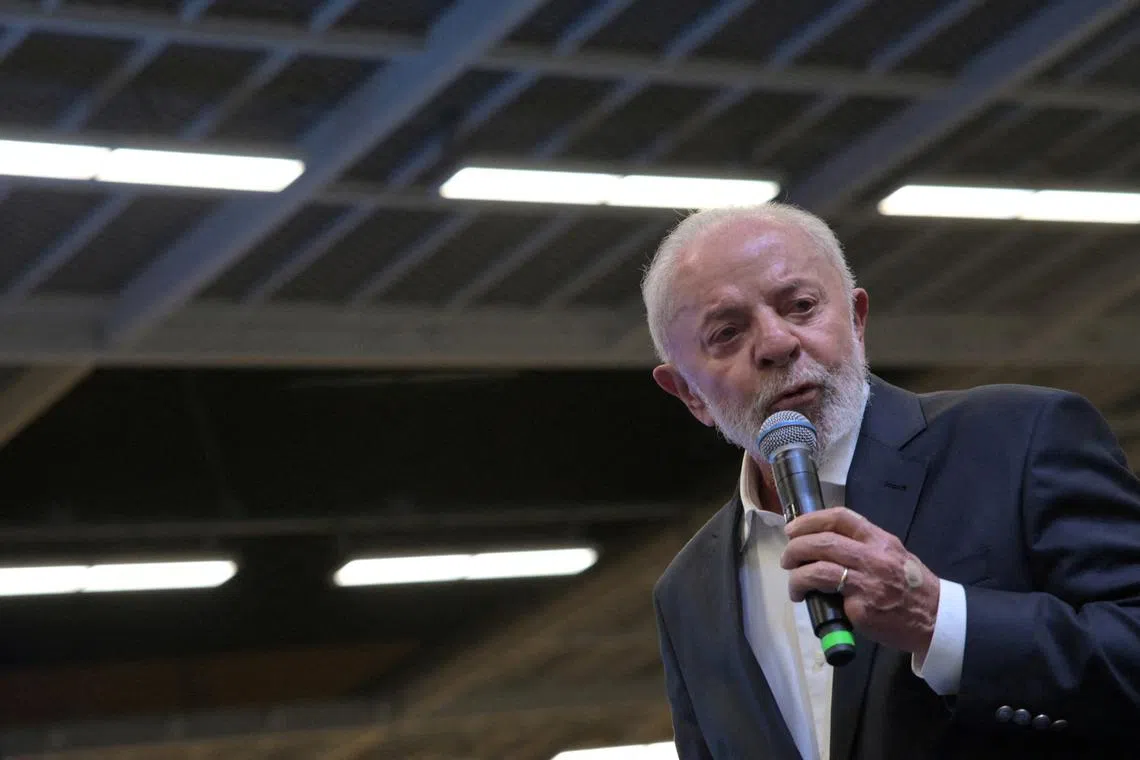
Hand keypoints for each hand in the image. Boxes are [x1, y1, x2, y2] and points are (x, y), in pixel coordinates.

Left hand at [780, 506, 939, 656]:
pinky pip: (830, 597)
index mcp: (880, 540)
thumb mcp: (894, 555)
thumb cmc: (912, 587)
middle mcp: (873, 557)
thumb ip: (865, 545)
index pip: (841, 518)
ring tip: (793, 583)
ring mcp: (867, 583)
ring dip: (797, 575)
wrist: (936, 620)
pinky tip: (808, 599)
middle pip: (823, 542)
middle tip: (787, 557)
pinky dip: (812, 595)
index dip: (810, 520)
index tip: (793, 528)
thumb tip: (825, 542)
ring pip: (819, 569)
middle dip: (796, 547)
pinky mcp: (862, 608)